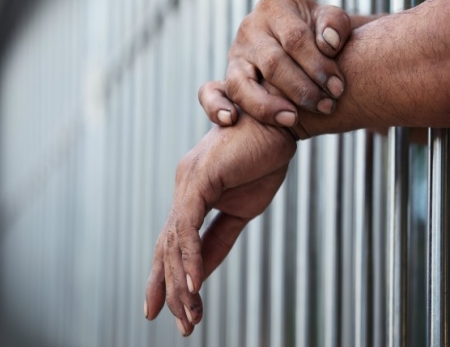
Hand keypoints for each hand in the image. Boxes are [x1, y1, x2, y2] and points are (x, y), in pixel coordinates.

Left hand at [144, 111, 296, 335]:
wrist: (282, 123)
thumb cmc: (264, 159)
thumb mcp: (243, 211)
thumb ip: (219, 239)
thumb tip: (201, 273)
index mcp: (194, 195)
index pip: (175, 242)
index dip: (169, 277)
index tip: (171, 309)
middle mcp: (184, 188)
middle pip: (168, 246)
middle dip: (168, 288)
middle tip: (180, 325)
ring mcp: (188, 182)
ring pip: (174, 242)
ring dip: (181, 284)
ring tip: (189, 317)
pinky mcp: (200, 179)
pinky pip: (188, 226)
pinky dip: (190, 258)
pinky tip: (193, 287)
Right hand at [199, 0, 351, 127]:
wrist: (304, 43)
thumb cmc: (319, 33)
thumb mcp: (330, 20)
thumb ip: (335, 26)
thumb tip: (329, 44)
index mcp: (274, 6)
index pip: (295, 38)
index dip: (318, 66)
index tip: (338, 88)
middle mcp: (249, 28)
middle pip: (273, 63)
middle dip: (301, 89)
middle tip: (325, 106)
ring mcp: (235, 55)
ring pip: (241, 83)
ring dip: (267, 107)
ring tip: (292, 120)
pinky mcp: (226, 77)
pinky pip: (210, 92)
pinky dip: (216, 107)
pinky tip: (230, 120)